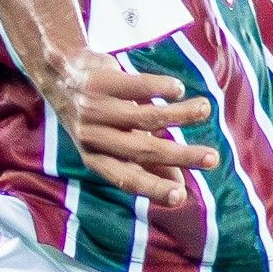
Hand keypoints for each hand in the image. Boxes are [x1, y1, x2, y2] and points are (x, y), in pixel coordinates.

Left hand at [43, 47, 217, 205]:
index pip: (126, 179)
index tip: (181, 197)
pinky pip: (136, 85)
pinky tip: (179, 89)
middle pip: (142, 149)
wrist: (59, 74)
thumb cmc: (96, 117)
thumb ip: (144, 164)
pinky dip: (161, 87)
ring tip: (205, 110)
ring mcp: (93, 109)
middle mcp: (92, 137)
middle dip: (181, 155)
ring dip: (180, 115)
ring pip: (145, 116)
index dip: (153, 188)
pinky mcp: (98, 82)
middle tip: (213, 158)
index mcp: (95, 158)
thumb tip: (180, 189)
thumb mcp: (112, 144)